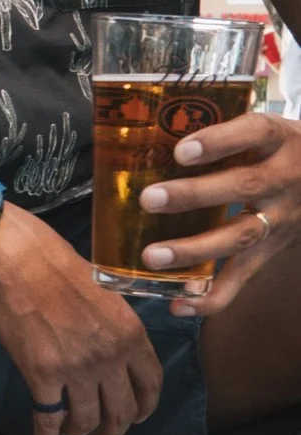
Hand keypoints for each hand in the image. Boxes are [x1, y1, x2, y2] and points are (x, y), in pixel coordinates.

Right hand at [0, 203, 162, 434]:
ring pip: (87, 421)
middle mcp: (110, 356)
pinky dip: (46, 434)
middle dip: (114, 430)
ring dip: (81, 432)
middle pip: (122, 412)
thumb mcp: (108, 294)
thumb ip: (118, 328)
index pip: (151, 385)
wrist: (19, 260)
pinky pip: (48, 417)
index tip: (137, 416)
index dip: (145, 407)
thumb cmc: (59, 267)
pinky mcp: (41, 374)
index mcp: (131, 334)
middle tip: (104, 434)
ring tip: (73, 430)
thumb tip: (117, 352)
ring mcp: (76, 368)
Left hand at [135, 108, 300, 318]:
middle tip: (150, 199)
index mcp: (278, 140)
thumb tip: (150, 130)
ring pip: (240, 236)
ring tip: (153, 256)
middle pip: (242, 186)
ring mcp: (280, 218)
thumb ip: (223, 131)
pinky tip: (179, 304)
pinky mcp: (272, 250)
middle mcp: (283, 178)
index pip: (254, 133)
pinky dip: (212, 297)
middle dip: (194, 195)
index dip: (219, 141)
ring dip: (194, 250)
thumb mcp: (264, 130)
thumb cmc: (277, 150)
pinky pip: (244, 277)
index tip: (181, 150)